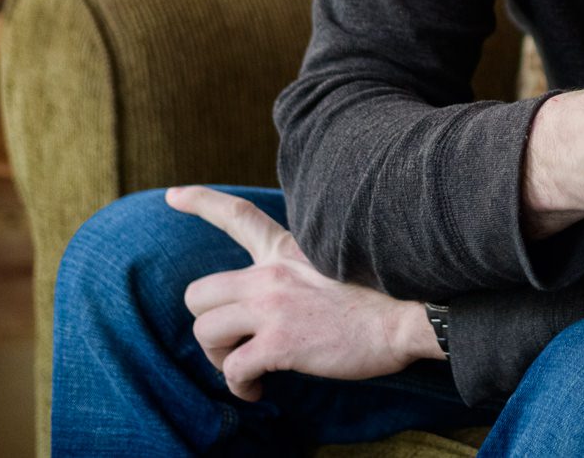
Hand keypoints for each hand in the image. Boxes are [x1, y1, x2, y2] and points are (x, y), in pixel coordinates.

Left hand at [166, 185, 440, 401]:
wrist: (410, 315)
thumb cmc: (381, 296)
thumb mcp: (337, 260)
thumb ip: (300, 269)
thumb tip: (278, 297)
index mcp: (288, 250)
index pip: (237, 216)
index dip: (201, 201)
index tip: (172, 195)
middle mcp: (272, 274)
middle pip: (198, 294)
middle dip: (207, 325)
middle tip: (232, 344)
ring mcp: (273, 307)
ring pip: (204, 333)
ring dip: (219, 358)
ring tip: (246, 369)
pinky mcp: (280, 343)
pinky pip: (231, 370)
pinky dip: (239, 387)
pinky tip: (259, 389)